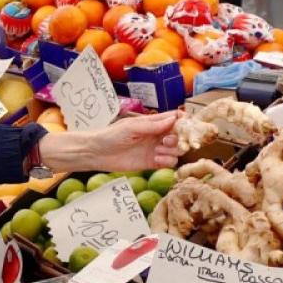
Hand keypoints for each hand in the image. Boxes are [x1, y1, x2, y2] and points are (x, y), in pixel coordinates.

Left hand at [39, 111, 183, 172]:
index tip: (185, 127)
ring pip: (177, 150)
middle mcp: (157, 135)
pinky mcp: (152, 162)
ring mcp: (156, 149)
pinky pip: (169, 162)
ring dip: (172, 150)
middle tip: (166, 141)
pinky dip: (167, 161)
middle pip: (180, 136)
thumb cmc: (110, 136)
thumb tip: (173, 119)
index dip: (184, 122)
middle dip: (179, 138)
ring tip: (157, 151)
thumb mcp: (131, 127)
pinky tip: (156, 159)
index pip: (175, 119)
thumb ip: (152, 125)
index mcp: (153, 123)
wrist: (96, 153)